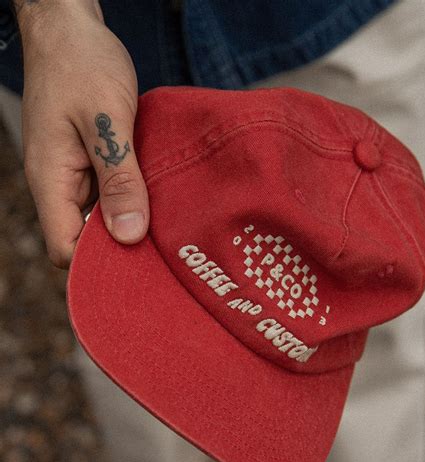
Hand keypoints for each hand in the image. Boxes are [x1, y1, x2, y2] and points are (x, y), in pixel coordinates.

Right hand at [17, 0, 148, 267]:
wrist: (72, 29)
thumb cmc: (82, 64)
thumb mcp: (106, 120)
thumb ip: (118, 177)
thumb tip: (128, 234)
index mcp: (51, 181)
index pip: (64, 249)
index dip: (99, 264)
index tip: (140, 264)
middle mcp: (59, 187)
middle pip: (85, 242)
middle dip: (121, 249)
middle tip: (165, 250)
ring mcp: (75, 177)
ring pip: (100, 221)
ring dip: (131, 223)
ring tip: (169, 228)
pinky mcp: (91, 165)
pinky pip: (109, 197)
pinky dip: (132, 201)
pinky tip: (160, 200)